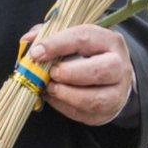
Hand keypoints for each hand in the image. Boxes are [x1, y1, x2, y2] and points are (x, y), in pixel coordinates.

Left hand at [19, 24, 134, 125]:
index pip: (83, 38)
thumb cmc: (87, 53)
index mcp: (108, 41)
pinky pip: (85, 114)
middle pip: (98, 71)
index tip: (36, 53)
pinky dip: (64, 107)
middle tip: (50, 73)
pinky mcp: (108, 111)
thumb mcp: (73, 37)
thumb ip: (50, 34)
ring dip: (66, 94)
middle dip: (68, 73)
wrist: (111, 76)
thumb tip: (29, 40)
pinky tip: (53, 97)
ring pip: (95, 99)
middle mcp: (119, 66)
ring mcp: (117, 91)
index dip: (56, 44)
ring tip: (50, 87)